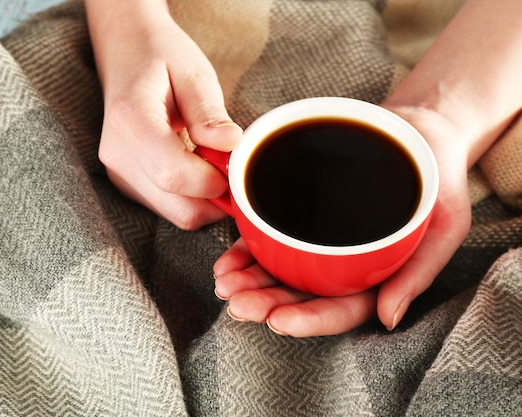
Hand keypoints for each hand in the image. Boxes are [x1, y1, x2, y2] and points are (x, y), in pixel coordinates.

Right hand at [86, 1, 241, 229]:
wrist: (125, 52)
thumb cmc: (160, 57)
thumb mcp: (193, 73)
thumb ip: (210, 114)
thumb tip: (231, 146)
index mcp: (129, 120)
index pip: (173, 175)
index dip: (214, 180)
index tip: (233, 159)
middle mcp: (116, 154)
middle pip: (178, 207)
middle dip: (216, 195)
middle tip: (229, 161)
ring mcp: (118, 173)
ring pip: (177, 213)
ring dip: (205, 196)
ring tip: (209, 157)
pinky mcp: (126, 184)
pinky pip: (169, 208)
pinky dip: (191, 195)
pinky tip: (195, 163)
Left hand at [213, 106, 471, 336]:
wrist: (417, 132)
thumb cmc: (436, 180)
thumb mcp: (445, 224)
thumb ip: (419, 270)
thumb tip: (388, 318)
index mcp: (378, 278)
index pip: (342, 309)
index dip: (310, 320)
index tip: (278, 322)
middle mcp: (343, 266)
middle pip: (302, 294)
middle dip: (267, 303)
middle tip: (238, 305)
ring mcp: (318, 243)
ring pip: (280, 270)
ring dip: (249, 281)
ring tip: (224, 284)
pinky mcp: (298, 217)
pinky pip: (269, 237)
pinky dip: (247, 251)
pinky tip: (227, 260)